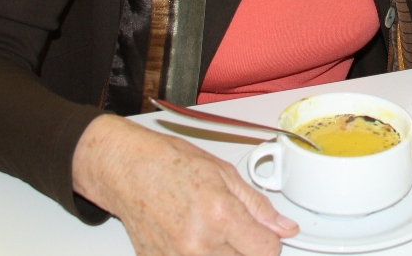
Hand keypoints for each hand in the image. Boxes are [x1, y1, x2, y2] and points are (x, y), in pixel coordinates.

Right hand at [72, 115, 297, 255]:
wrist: (127, 169)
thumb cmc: (170, 163)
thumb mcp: (224, 174)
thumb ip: (257, 207)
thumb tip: (284, 228)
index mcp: (219, 215)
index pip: (266, 251)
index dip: (270, 240)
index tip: (264, 232)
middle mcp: (198, 244)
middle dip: (247, 248)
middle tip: (235, 227)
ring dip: (225, 253)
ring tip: (213, 231)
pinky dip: (199, 255)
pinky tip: (192, 237)